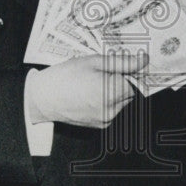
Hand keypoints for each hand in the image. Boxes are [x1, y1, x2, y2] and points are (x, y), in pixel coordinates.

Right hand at [26, 52, 145, 128]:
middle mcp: (111, 109)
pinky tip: (90, 94)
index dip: (129, 71)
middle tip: (101, 73)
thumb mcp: (93, 62)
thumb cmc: (65, 77)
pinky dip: (107, 102)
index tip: (120, 66)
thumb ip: (122, 62)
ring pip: (121, 102)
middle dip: (121, 81)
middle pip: (129, 92)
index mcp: (111, 92)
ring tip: (93, 84)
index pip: (136, 81)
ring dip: (114, 92)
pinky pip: (111, 110)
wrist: (42, 98)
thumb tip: (143, 61)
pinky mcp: (99, 125)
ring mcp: (105, 119)